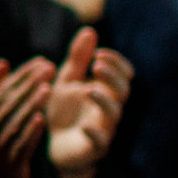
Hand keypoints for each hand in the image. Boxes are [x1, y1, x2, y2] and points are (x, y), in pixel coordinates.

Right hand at [0, 55, 52, 177]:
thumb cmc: (1, 142)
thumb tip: (1, 63)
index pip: (3, 90)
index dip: (22, 74)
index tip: (41, 61)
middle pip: (9, 103)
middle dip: (30, 84)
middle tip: (49, 68)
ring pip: (15, 122)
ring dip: (31, 104)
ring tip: (48, 88)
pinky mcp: (9, 163)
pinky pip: (20, 145)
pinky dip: (30, 132)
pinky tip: (42, 119)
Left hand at [46, 29, 131, 177]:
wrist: (54, 147)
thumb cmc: (64, 112)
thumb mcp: (66, 81)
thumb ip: (77, 59)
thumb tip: (89, 30)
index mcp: (106, 90)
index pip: (124, 73)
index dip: (116, 62)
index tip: (98, 53)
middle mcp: (110, 108)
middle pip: (123, 90)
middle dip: (112, 77)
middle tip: (96, 66)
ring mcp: (104, 128)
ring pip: (114, 113)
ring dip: (104, 100)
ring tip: (87, 90)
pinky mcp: (94, 147)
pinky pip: (101, 141)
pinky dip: (94, 132)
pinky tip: (85, 125)